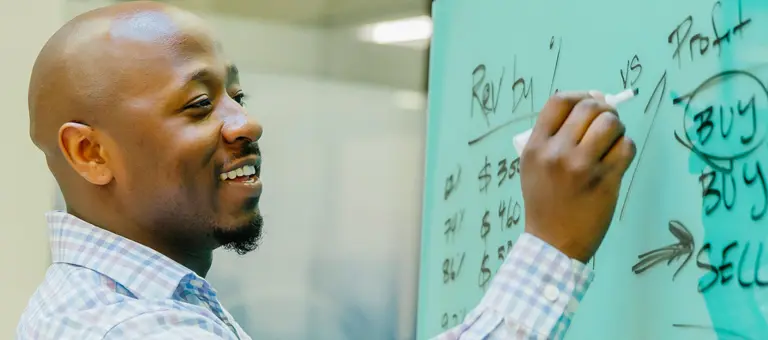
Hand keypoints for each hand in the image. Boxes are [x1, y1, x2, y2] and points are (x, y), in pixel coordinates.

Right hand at [519, 91, 636, 262]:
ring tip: (613, 141)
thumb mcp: (533, 167)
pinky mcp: (605, 181)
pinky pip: (626, 148)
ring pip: (611, 124)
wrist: (553, 244)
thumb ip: (553, 137)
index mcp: (535, 147)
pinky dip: (626, 148)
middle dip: (604, 110)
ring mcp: (581, 167)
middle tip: (607, 122)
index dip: (580, 95)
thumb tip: (592, 102)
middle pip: (589, 107)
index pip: (559, 101)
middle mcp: (556, 153)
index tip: (590, 101)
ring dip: (617, 127)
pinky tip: (618, 159)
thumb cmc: (545, 203)